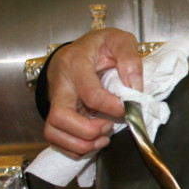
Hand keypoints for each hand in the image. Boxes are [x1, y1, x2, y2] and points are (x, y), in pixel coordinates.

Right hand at [43, 28, 143, 156]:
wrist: (78, 51)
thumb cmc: (99, 47)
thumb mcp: (118, 40)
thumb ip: (129, 58)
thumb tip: (134, 87)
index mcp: (76, 64)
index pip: (90, 93)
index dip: (111, 107)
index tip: (127, 109)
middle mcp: (61, 85)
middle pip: (60, 117)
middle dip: (88, 131)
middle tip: (108, 128)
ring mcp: (55, 101)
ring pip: (53, 131)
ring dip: (80, 144)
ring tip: (102, 139)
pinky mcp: (55, 113)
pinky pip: (55, 138)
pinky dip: (73, 148)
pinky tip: (93, 143)